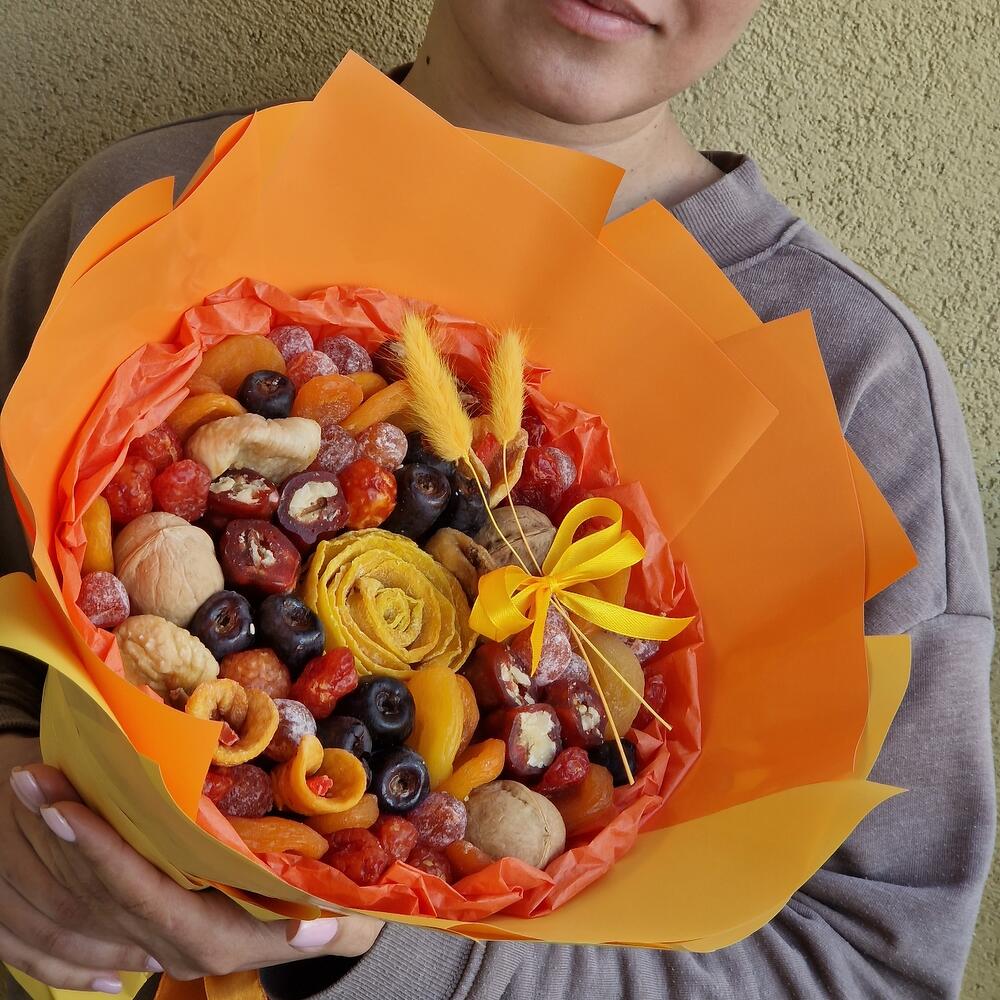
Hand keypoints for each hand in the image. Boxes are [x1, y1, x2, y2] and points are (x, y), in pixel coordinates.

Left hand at [0, 734, 382, 991]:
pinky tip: (63, 804)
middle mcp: (173, 944)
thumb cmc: (331, 914)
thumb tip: (318, 929)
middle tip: (33, 779)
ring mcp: (157, 932)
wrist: (322, 931)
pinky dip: (81, 844)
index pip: (143, 898)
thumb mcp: (341, 920)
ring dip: (61, 833)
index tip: (65, 813)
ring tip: (37, 780)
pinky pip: (102, 883)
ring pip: (93, 888)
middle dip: (66, 833)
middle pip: (103, 891)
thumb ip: (330, 928)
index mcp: (212, 942)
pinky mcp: (152, 913)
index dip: (104, 856)